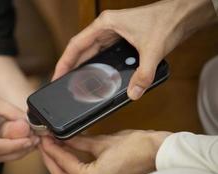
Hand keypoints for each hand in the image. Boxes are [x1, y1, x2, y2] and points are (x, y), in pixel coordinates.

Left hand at [40, 130, 170, 173]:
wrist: (160, 155)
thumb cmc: (138, 148)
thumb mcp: (102, 142)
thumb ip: (78, 142)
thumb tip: (63, 137)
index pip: (63, 163)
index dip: (51, 148)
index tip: (44, 137)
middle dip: (50, 159)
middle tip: (43, 144)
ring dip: (60, 165)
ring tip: (52, 148)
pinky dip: (72, 169)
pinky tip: (68, 156)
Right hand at [53, 0, 215, 99]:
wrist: (183, 13)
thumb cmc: (167, 21)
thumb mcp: (153, 50)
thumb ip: (143, 74)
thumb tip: (133, 93)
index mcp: (106, 25)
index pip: (77, 44)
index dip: (65, 61)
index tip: (57, 75)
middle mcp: (106, 28)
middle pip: (81, 49)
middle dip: (70, 66)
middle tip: (63, 83)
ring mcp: (113, 33)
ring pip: (91, 52)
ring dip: (82, 66)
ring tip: (74, 81)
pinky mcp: (121, 39)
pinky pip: (102, 54)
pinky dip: (96, 64)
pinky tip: (94, 75)